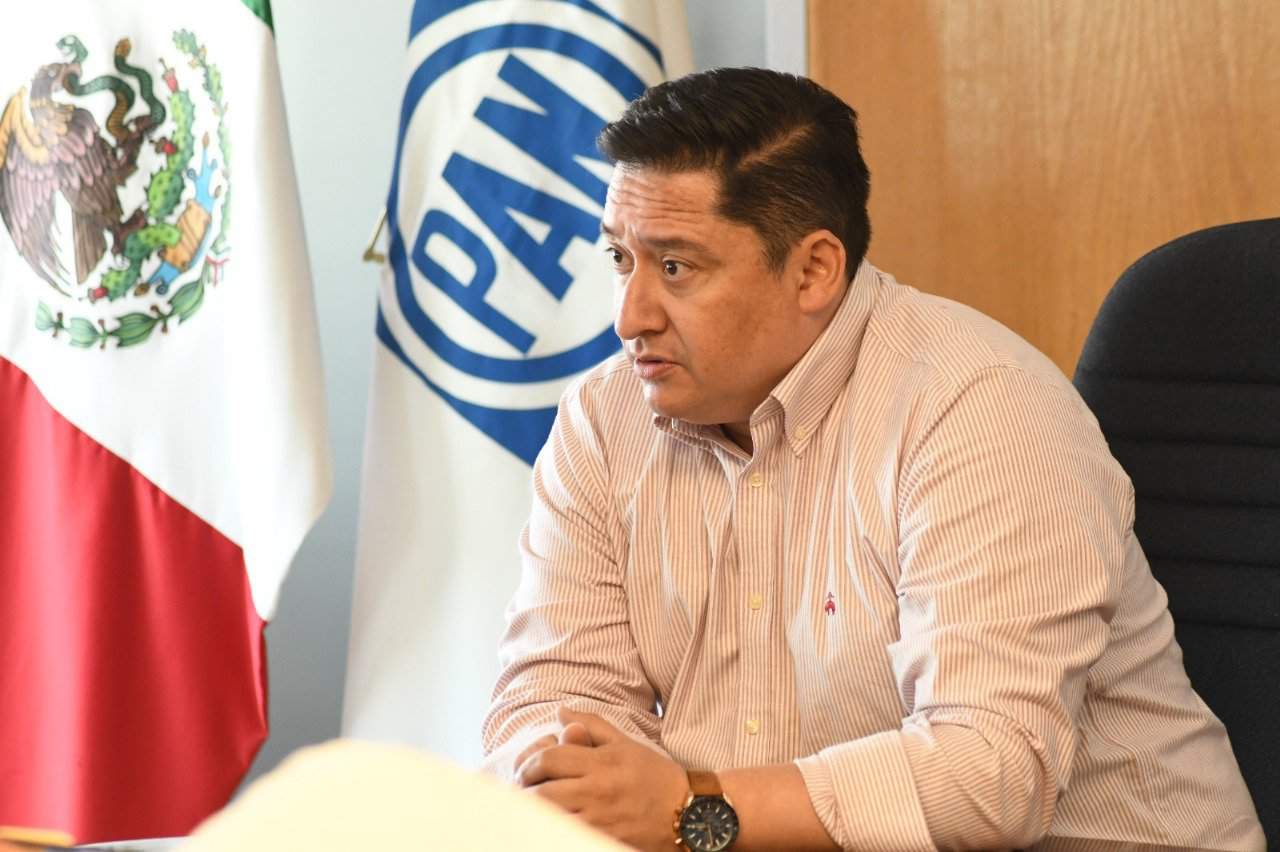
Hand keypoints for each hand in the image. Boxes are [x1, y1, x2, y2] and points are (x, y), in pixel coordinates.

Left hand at [516, 707, 687, 850]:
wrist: (686, 812)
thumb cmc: (654, 776)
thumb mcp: (625, 744)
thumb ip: (592, 726)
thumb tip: (561, 712)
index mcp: (601, 762)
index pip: (549, 758)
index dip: (530, 763)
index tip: (529, 770)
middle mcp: (597, 790)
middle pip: (543, 792)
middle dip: (527, 791)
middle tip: (528, 791)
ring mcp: (599, 819)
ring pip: (551, 817)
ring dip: (538, 811)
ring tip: (538, 807)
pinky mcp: (602, 839)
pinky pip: (567, 833)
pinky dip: (554, 827)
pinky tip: (554, 822)